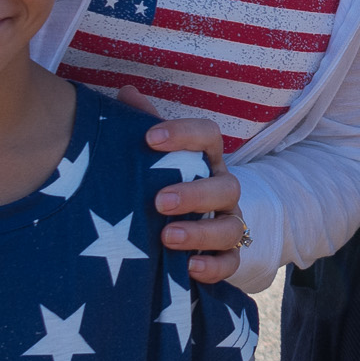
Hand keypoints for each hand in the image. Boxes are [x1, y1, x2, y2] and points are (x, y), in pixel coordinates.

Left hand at [118, 90, 245, 285]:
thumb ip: (139, 126)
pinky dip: (213, 266)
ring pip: (232, 226)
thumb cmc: (157, 183)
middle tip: (159, 201)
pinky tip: (188, 268)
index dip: (184, 134)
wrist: (168, 232)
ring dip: (201, 232)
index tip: (149, 139)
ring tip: (167, 237)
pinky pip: (231, 262)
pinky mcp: (226, 257)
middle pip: (226, 185)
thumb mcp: (148, 158)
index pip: (208, 136)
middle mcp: (221, 190)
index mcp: (205, 160)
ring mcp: (227, 223)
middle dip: (195, 194)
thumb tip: (127, 93)